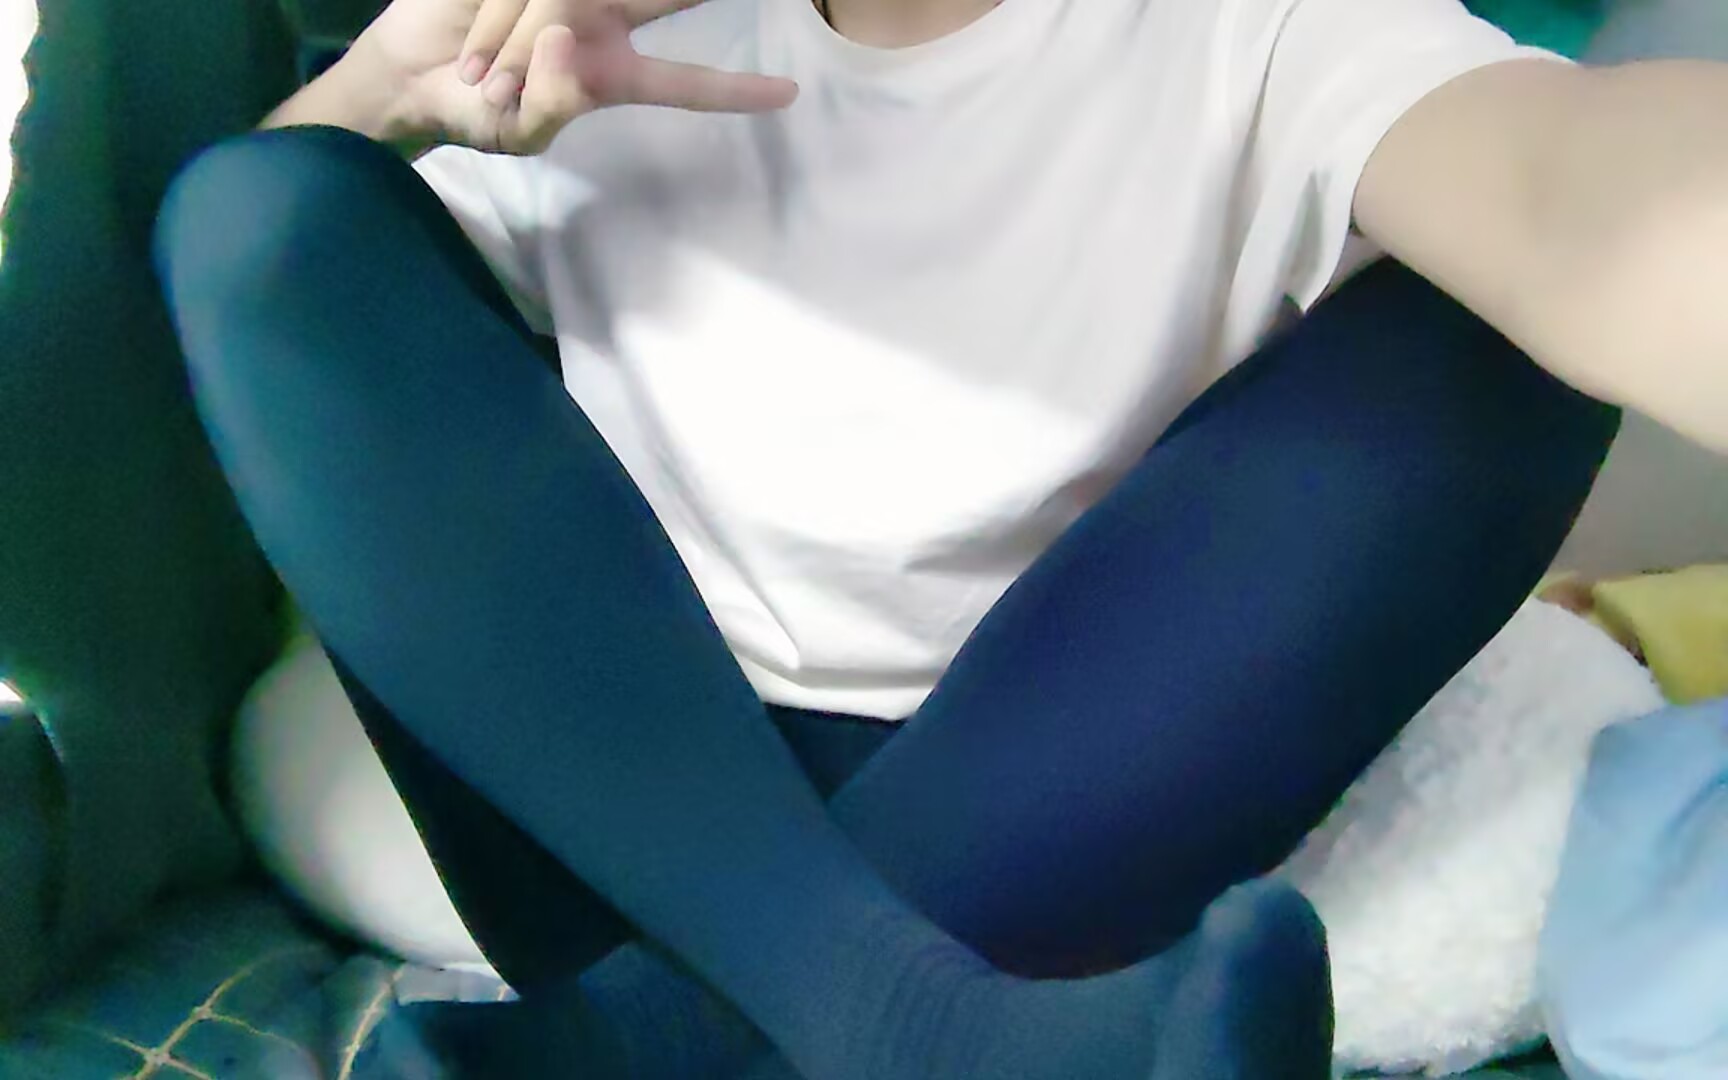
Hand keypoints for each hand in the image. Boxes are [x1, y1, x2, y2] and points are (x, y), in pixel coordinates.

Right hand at [354, 0, 799, 155]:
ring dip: (516, 36)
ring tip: (480, 74)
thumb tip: (563, 36)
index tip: (790, 95)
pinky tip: (475, 43)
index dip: (736, 90)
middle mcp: (602, 22)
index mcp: (614, 75)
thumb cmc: (475, 115)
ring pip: (563, 1)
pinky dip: (494, 18)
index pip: (686, 83)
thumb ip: (550, 102)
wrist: (412, 74)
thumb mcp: (517, 132)